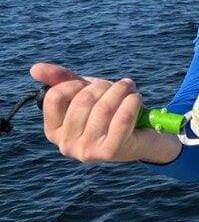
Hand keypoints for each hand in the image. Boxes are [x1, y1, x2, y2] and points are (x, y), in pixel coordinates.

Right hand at [30, 62, 180, 164]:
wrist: (140, 135)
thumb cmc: (109, 111)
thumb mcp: (84, 92)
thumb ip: (61, 80)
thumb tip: (34, 68)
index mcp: (54, 130)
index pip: (54, 97)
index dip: (75, 83)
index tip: (90, 83)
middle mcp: (65, 145)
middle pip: (82, 100)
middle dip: (104, 86)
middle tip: (120, 85)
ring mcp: (86, 152)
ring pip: (103, 108)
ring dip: (121, 91)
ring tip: (130, 89)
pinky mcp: (109, 152)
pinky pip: (121, 120)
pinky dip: (131, 103)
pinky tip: (136, 98)